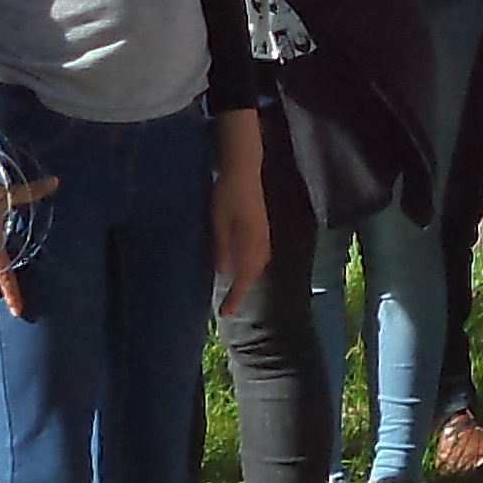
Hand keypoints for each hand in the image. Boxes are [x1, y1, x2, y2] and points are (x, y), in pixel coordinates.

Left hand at [207, 110, 269, 308]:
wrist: (244, 169)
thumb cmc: (227, 193)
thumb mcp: (218, 221)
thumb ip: (222, 247)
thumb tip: (224, 273)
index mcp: (251, 241)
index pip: (245, 277)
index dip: (236, 296)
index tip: (225, 313)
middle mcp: (262, 241)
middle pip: (255, 273)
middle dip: (242, 291)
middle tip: (228, 306)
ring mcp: (264, 233)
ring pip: (259, 264)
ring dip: (248, 280)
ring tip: (235, 291)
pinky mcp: (262, 227)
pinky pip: (260, 255)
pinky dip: (252, 267)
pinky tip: (243, 266)